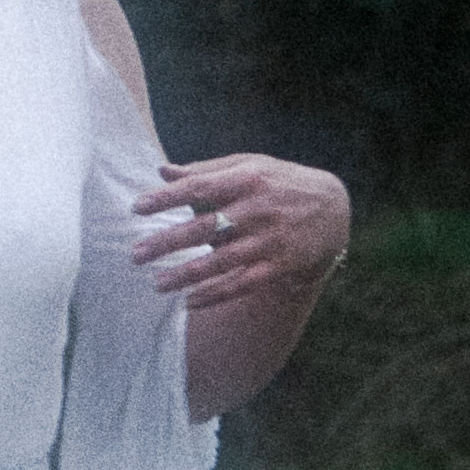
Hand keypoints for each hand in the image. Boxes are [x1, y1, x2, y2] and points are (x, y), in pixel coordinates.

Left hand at [131, 150, 350, 315]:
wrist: (334, 208)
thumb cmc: (279, 182)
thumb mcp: (249, 166)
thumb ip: (205, 171)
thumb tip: (161, 171)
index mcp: (247, 178)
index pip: (199, 187)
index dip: (167, 198)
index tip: (137, 208)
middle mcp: (258, 208)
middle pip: (206, 227)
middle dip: (168, 241)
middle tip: (136, 254)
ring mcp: (270, 239)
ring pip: (222, 261)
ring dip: (187, 275)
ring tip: (157, 284)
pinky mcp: (281, 265)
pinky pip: (243, 283)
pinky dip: (216, 294)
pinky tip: (189, 302)